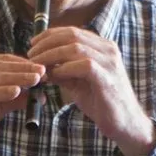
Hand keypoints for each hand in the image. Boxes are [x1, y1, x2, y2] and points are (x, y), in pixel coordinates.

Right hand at [0, 53, 46, 155]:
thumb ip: (16, 98)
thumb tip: (40, 95)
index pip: (2, 60)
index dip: (23, 63)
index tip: (42, 68)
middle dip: (23, 69)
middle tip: (43, 72)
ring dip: (16, 78)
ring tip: (35, 80)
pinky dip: (0, 92)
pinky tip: (16, 92)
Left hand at [28, 26, 155, 155]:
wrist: (125, 124)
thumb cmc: (102, 103)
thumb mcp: (78, 84)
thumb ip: (63, 72)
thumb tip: (42, 66)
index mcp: (102, 47)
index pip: (72, 31)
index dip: (49, 35)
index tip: (33, 45)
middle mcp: (108, 50)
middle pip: (72, 35)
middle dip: (47, 43)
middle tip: (31, 55)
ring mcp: (109, 62)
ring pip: (75, 47)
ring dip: (52, 55)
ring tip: (38, 66)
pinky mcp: (107, 77)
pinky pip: (83, 65)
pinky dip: (65, 68)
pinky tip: (55, 76)